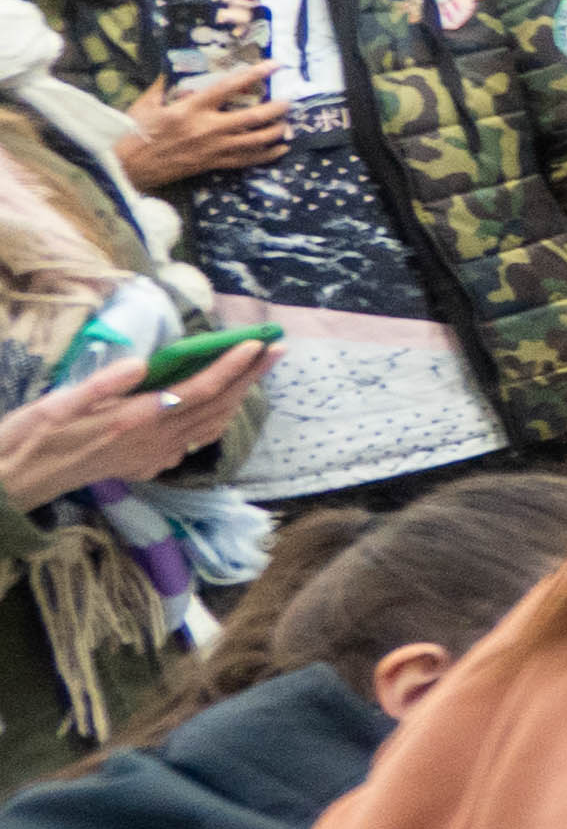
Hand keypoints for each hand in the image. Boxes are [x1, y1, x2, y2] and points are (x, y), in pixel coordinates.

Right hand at [0, 346, 262, 509]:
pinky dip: (215, 421)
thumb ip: (102, 384)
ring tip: (258, 373)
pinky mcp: (145, 465)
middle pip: (215, 406)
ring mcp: (152, 456)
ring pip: (209, 426)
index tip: (257, 344)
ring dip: (239, 397)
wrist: (15, 483)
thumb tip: (143, 365)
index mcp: (135, 419)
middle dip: (250, 377)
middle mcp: (153, 440)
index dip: (231, 367)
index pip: (198, 390)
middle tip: (278, 350)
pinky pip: (192, 442)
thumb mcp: (56, 404)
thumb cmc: (30, 438)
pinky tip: (220, 410)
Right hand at [123, 65, 280, 186]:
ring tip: (288, 124)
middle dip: (275, 109)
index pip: (228, 87)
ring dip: (276, 132)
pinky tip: (281, 149)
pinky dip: (266, 155)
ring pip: (254, 141)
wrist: (126, 167)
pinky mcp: (212, 164)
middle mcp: (207, 128)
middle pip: (251, 117)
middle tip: (289, 101)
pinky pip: (246, 160)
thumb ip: (165, 86)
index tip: (273, 65)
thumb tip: (176, 68)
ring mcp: (212, 149)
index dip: (253, 74)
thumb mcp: (146, 104)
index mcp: (190, 109)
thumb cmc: (134, 133)